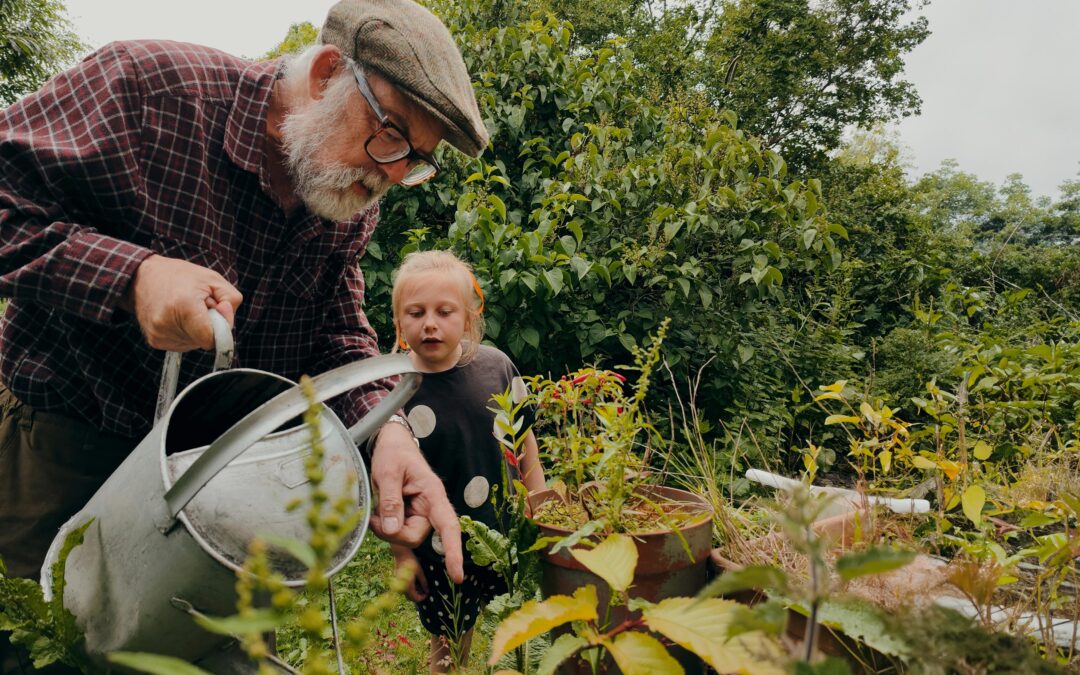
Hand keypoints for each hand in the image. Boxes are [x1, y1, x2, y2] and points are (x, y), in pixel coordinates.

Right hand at [126, 255, 243, 350]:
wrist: (142, 277)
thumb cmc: (180, 276)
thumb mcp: (213, 279)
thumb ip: (231, 301)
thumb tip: (227, 322)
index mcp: (184, 307)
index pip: (211, 339)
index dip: (220, 326)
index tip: (216, 310)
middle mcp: (167, 324)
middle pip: (204, 341)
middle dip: (208, 325)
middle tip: (197, 305)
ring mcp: (159, 335)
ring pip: (194, 344)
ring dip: (196, 329)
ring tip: (185, 309)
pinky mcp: (155, 341)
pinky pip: (182, 344)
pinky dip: (185, 332)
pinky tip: (176, 316)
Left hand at [369, 423, 463, 583]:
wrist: (391, 444)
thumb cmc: (393, 454)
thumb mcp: (387, 472)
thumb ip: (390, 501)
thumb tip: (391, 530)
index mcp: (432, 494)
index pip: (448, 525)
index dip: (453, 551)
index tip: (457, 576)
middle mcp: (429, 509)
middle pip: (415, 537)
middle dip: (392, 534)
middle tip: (372, 517)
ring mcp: (418, 516)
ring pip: (404, 540)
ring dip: (386, 534)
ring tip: (373, 515)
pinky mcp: (405, 520)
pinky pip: (402, 542)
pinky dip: (397, 553)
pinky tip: (403, 575)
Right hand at [391, 546, 428, 601]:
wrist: (401, 553)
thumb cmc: (412, 561)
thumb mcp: (420, 572)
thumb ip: (424, 582)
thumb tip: (427, 591)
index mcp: (407, 586)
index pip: (415, 598)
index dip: (422, 598)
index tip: (427, 594)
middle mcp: (401, 587)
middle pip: (410, 597)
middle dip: (418, 595)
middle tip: (425, 590)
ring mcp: (398, 583)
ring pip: (407, 593)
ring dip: (414, 592)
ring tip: (422, 585)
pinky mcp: (397, 579)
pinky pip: (404, 587)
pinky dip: (410, 587)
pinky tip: (416, 581)